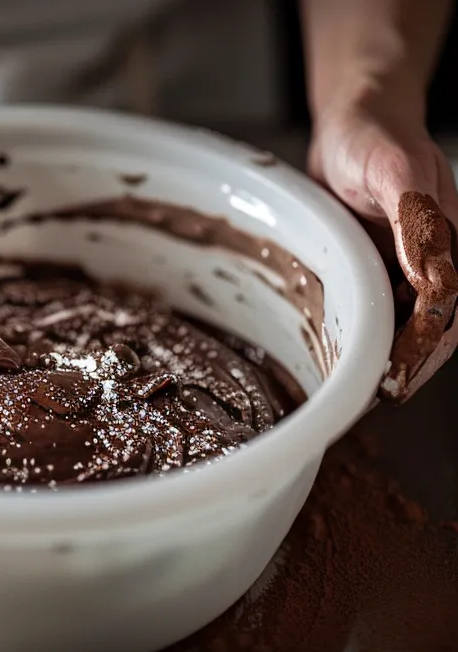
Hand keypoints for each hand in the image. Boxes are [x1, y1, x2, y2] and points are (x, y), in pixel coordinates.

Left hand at [309, 97, 457, 400]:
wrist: (353, 120)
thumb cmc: (374, 137)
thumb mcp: (392, 169)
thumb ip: (412, 216)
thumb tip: (431, 275)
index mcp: (444, 241)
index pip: (444, 309)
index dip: (423, 346)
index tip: (399, 375)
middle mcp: (426, 259)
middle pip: (429, 326)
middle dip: (407, 364)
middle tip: (375, 396)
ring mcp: (399, 264)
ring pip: (400, 322)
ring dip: (385, 354)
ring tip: (356, 390)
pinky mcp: (372, 264)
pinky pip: (373, 305)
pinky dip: (362, 331)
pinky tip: (341, 352)